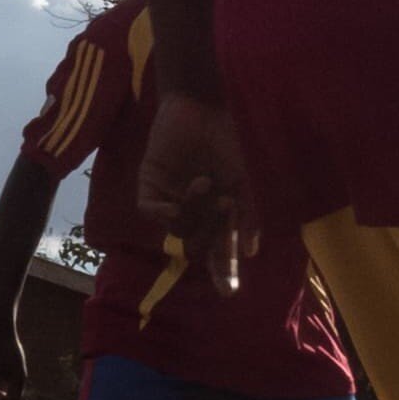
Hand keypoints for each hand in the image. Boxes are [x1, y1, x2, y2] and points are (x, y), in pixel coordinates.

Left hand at [136, 92, 252, 294]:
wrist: (200, 106)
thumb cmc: (228, 142)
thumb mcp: (245, 182)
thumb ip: (247, 216)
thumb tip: (250, 251)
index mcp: (218, 213)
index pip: (220, 249)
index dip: (223, 271)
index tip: (228, 292)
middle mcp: (193, 211)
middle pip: (198, 243)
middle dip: (209, 239)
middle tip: (223, 220)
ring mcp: (169, 199)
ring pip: (176, 228)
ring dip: (193, 212)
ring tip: (207, 184)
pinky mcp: (148, 185)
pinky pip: (150, 212)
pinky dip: (164, 212)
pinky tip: (177, 203)